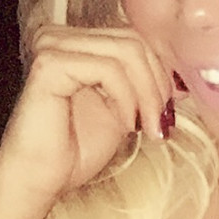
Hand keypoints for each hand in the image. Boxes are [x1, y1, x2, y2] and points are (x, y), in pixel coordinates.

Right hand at [0, 25, 174, 218]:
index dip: (159, 72)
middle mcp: (61, 36)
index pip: (133, 38)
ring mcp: (53, 46)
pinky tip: (125, 123)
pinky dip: (126, 97)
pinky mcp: (50, 64)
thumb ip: (143, 88)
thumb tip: (179, 79)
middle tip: (161, 123)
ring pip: (126, 51)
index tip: (167, 112)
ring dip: (146, 94)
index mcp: (76, 43)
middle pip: (133, 40)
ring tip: (146, 127)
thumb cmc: (74, 152)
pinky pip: (107, 68)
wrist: (39, 182)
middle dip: (157, 83)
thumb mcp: (123, 111)